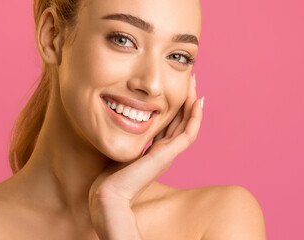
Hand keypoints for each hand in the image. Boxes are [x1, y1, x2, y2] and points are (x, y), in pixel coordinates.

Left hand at [88, 73, 203, 239]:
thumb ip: (122, 137)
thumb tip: (117, 119)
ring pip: (188, 124)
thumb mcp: (117, 150)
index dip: (175, 105)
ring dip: (192, 102)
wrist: (108, 196)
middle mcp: (164, 152)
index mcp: (154, 151)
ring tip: (194, 82)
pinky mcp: (168, 156)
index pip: (171, 123)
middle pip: (182, 121)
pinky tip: (196, 100)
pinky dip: (195, 117)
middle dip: (186, 98)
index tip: (175, 85)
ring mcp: (168, 154)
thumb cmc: (106, 178)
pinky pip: (188, 133)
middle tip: (190, 77)